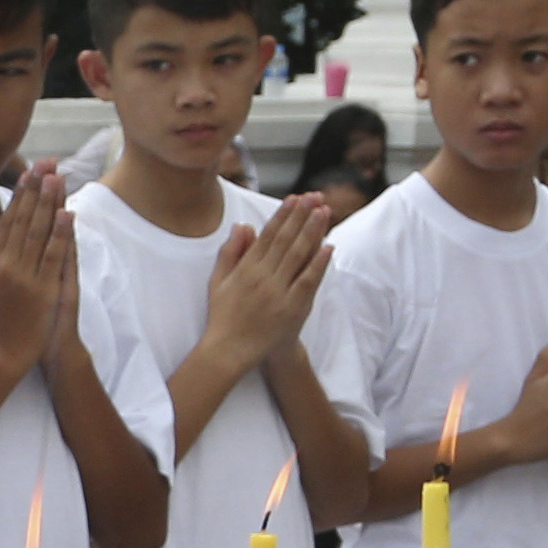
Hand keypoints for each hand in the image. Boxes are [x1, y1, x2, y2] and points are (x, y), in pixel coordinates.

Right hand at [0, 162, 77, 373]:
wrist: (2, 351)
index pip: (8, 219)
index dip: (20, 194)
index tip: (30, 171)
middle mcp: (5, 263)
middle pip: (24, 219)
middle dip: (36, 189)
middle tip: (47, 163)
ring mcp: (24, 276)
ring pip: (38, 232)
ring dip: (48, 203)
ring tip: (57, 178)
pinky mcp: (42, 288)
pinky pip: (53, 256)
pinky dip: (60, 234)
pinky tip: (66, 214)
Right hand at [196, 188, 337, 367]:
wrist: (229, 351)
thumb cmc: (223, 316)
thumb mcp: (218, 282)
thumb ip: (230, 252)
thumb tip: (243, 226)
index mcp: (246, 269)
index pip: (268, 235)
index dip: (283, 215)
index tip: (295, 198)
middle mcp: (263, 277)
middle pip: (286, 239)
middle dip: (302, 216)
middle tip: (315, 197)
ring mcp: (278, 292)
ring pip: (299, 255)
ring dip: (313, 231)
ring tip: (324, 211)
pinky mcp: (292, 307)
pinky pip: (308, 280)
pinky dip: (319, 263)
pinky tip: (329, 246)